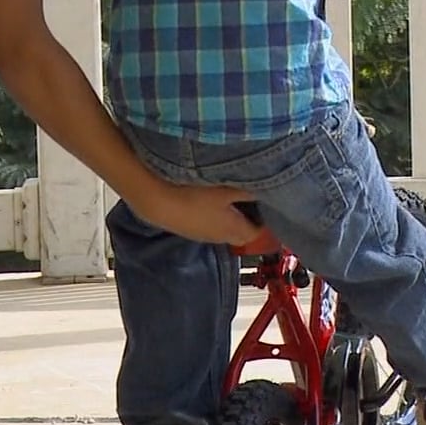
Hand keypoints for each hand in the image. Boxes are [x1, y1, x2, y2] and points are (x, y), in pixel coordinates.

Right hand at [129, 181, 260, 244]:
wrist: (152, 199)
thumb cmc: (193, 194)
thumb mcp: (229, 188)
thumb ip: (252, 188)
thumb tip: (273, 187)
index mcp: (235, 230)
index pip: (259, 232)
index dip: (267, 218)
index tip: (270, 199)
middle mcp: (219, 237)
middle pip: (241, 230)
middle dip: (248, 215)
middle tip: (251, 192)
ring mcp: (200, 234)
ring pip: (222, 224)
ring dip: (228, 212)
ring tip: (228, 189)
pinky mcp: (185, 226)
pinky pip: (206, 220)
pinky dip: (211, 210)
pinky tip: (205, 193)